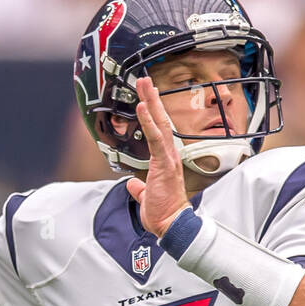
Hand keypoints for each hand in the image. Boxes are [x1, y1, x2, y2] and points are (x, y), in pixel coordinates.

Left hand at [124, 77, 190, 237]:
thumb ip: (139, 188)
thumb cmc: (163, 214)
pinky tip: (142, 107)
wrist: (172, 225)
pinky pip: (155, 138)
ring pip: (160, 123)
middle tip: (145, 80)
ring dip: (151, 102)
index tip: (147, 97)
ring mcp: (168, 158)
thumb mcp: (146, 197)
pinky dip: (149, 121)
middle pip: (161, 120)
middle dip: (152, 99)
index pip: (159, 132)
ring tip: (144, 83)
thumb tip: (132, 184)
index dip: (153, 113)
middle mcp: (170, 155)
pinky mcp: (164, 163)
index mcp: (166, 162)